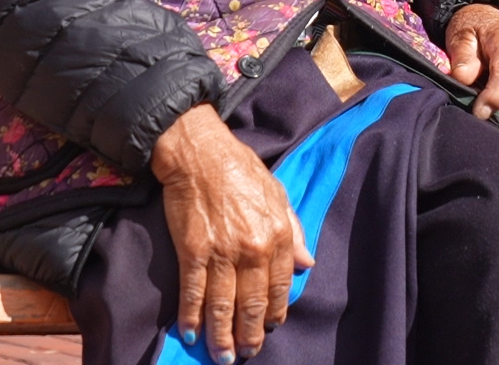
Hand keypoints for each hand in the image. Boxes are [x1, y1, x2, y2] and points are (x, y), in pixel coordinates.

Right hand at [152, 104, 315, 360]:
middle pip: (253, 304)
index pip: (280, 286)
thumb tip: (306, 263)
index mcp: (278, 234)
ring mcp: (222, 252)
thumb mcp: (278, 194)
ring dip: (222, 336)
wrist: (201, 153)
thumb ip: (293, 231)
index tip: (270, 328)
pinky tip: (192, 334)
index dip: (275, 312)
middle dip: (250, 334)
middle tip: (247, 354)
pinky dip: (192, 316)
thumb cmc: (241, 170)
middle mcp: (253, 249)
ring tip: (222, 357)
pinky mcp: (193, 251)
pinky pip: (194, 292)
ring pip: (224, 306)